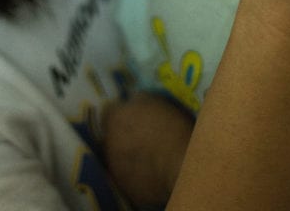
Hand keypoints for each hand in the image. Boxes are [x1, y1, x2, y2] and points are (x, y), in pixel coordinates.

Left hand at [101, 92, 193, 208]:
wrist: (182, 165)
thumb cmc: (171, 128)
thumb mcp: (154, 100)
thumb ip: (136, 100)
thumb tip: (130, 101)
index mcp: (114, 119)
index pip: (108, 111)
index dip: (120, 113)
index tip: (131, 117)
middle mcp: (108, 143)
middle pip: (109, 136)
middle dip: (120, 135)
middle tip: (139, 137)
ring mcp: (115, 168)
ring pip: (116, 158)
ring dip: (125, 155)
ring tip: (145, 156)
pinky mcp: (126, 188)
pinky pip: (127, 178)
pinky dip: (134, 174)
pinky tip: (149, 172)